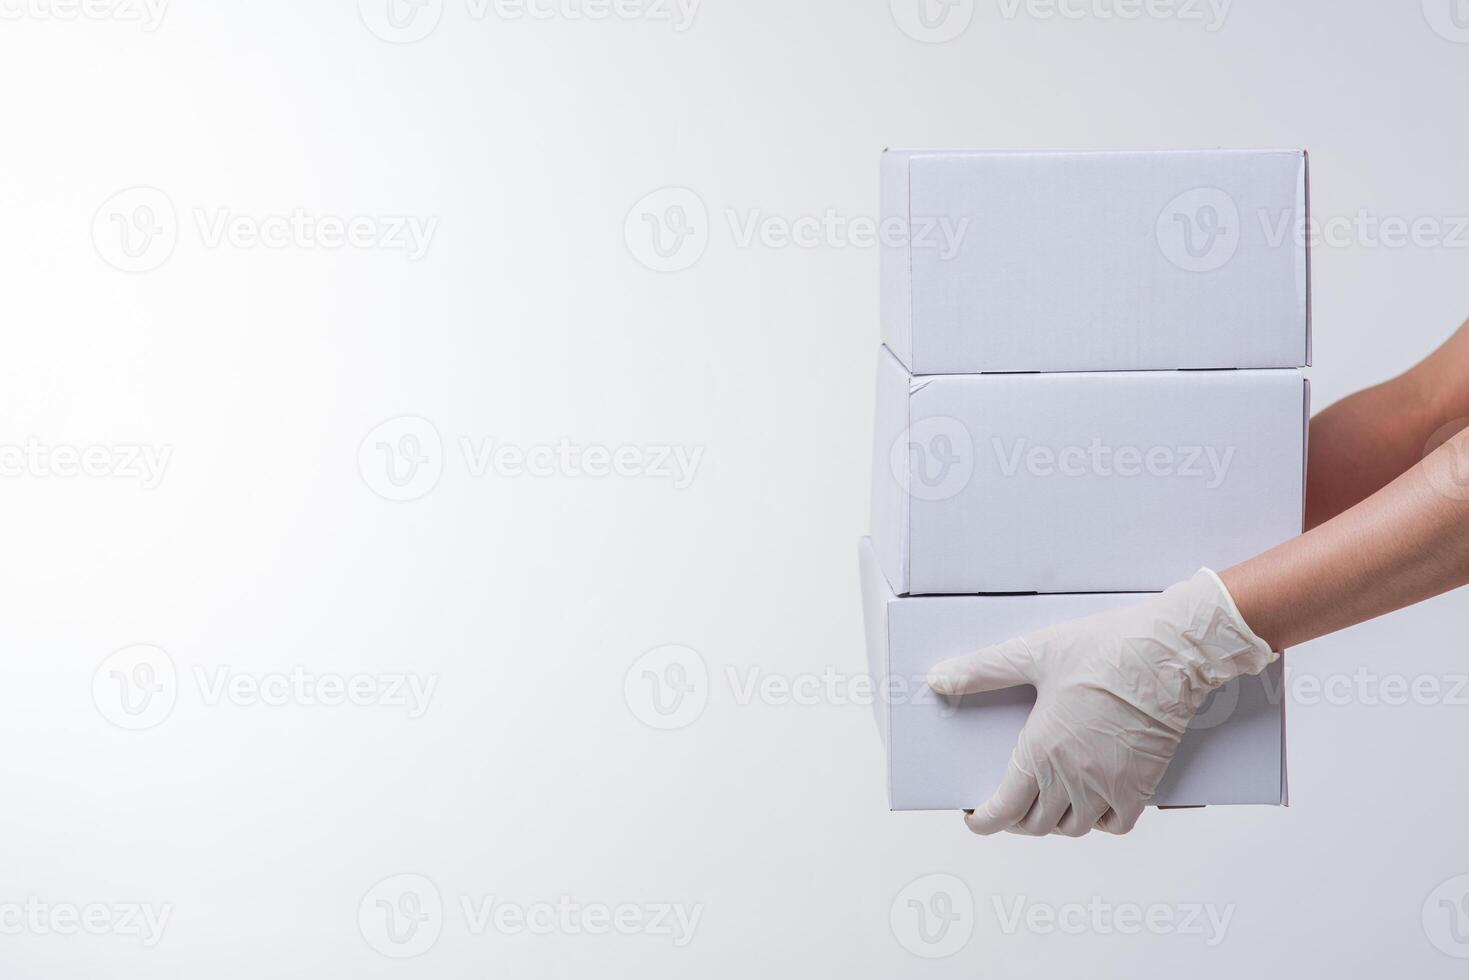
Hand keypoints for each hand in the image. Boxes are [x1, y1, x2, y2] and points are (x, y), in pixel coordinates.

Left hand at [926, 569, 1275, 836]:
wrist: (1170, 654)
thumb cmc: (1105, 648)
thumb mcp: (1033, 653)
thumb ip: (982, 670)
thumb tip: (938, 679)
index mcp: (1042, 751)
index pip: (1002, 811)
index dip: (982, 821)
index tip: (973, 816)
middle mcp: (1074, 779)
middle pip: (1035, 824)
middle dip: (1013, 817)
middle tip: (1005, 799)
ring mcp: (1110, 787)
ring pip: (1072, 828)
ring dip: (1052, 819)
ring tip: (1043, 798)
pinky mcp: (1142, 786)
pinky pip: (1115, 824)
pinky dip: (1098, 820)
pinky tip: (1090, 799)